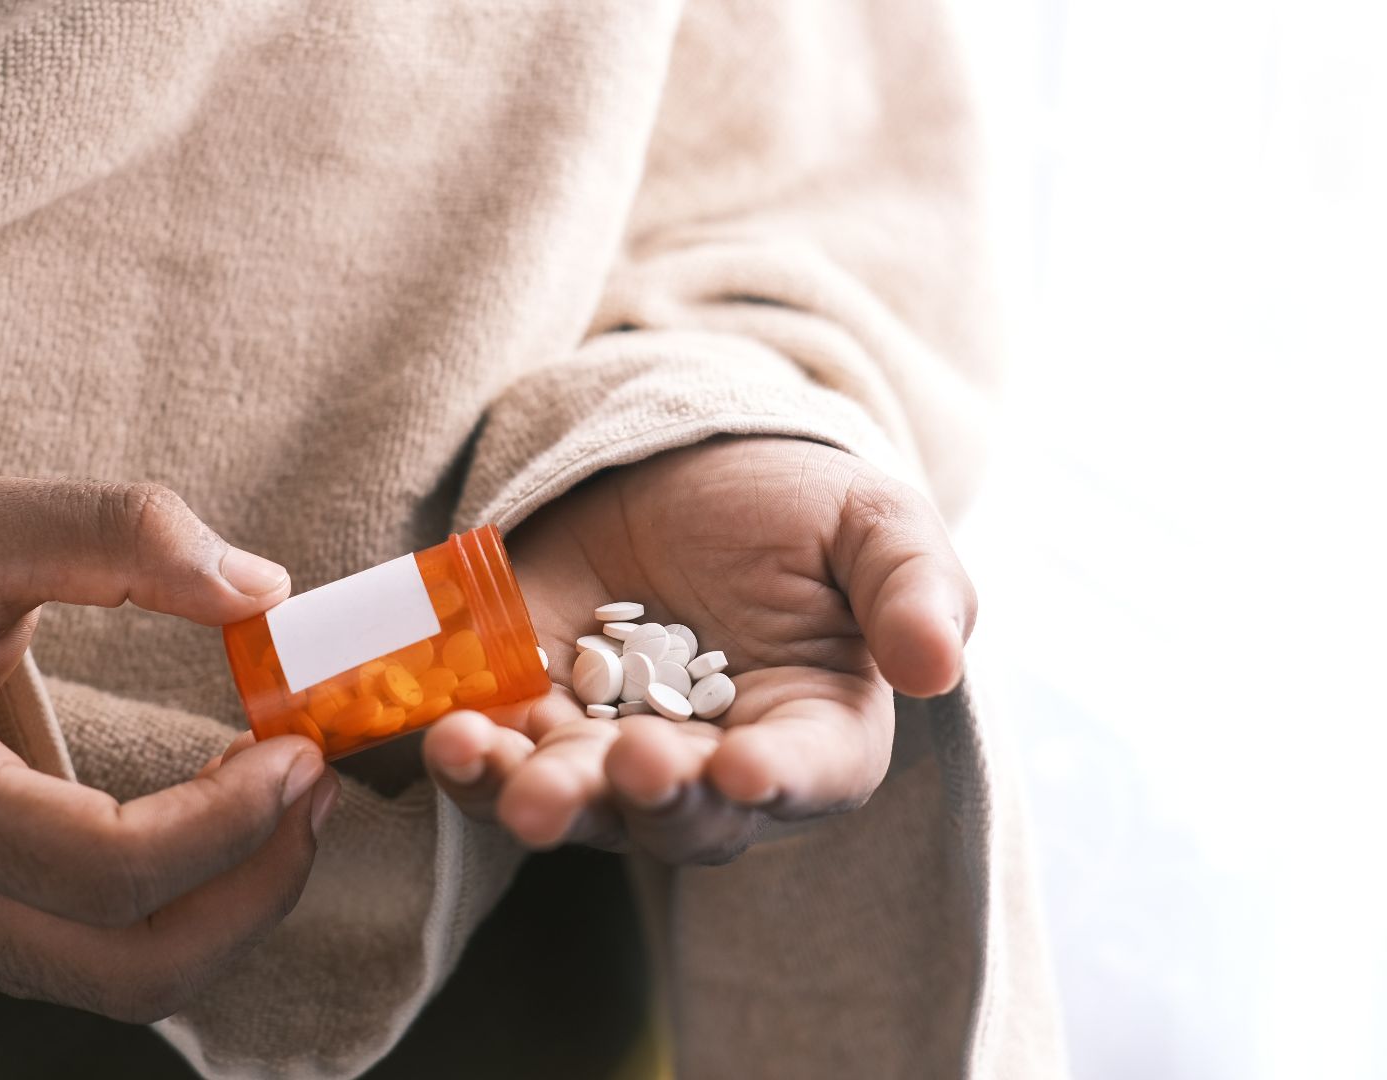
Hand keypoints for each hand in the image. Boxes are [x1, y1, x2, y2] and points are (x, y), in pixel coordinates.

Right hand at [0, 478, 339, 1020]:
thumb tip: (259, 589)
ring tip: (287, 801)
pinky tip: (226, 821)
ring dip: (235, 908)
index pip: (105, 869)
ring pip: (128, 985)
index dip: (229, 823)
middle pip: (131, 968)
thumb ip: (117, 536)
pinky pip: (104, 962)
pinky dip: (188, 909)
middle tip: (316, 788)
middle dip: (256, 889)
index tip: (299, 749)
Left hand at [422, 437, 972, 863]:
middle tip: (624, 767)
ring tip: (503, 772)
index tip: (743, 769)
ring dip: (541, 798)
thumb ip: (914, 588)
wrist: (681, 467)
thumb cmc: (795, 504)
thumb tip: (937, 667)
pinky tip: (448, 736)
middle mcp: (715, 767)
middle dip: (649, 799)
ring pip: (582, 805)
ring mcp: (616, 750)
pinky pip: (502, 760)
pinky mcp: (535, 719)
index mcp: (815, 730)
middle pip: (684, 815)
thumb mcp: (874, 521)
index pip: (808, 774)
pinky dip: (472, 760)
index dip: (778, 782)